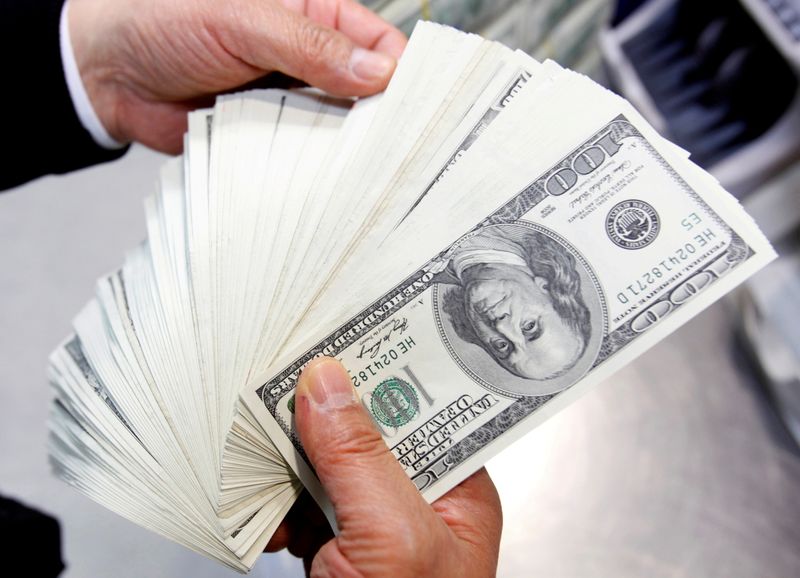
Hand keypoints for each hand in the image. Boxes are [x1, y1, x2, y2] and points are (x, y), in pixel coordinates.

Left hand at [67, 0, 405, 152]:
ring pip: (338, 134)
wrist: (107, 72)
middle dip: (382, 123)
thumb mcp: (242, 19)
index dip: (405, 75)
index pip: (380, 44)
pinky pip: (303, 161)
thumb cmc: (165, 21)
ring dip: (348, 153)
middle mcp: (310, 63)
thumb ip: (311, 45)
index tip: (424, 110)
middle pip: (367, 96)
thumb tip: (378, 73)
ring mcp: (291, 105)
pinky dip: (314, 173)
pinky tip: (328, 189)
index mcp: (315, 17)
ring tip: (371, 178)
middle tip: (404, 156)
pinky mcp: (270, 141)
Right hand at [272, 357, 502, 576]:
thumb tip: (326, 382)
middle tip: (281, 395)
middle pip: (366, 433)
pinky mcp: (334, 549)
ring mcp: (373, 529)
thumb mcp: (394, 536)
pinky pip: (300, 506)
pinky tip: (272, 521)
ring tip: (267, 473)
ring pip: (325, 468)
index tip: (344, 337)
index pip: (424, 410)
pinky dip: (277, 509)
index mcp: (456, 492)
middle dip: (321, 421)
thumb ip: (359, 459)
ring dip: (289, 470)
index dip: (384, 373)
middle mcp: (417, 504)